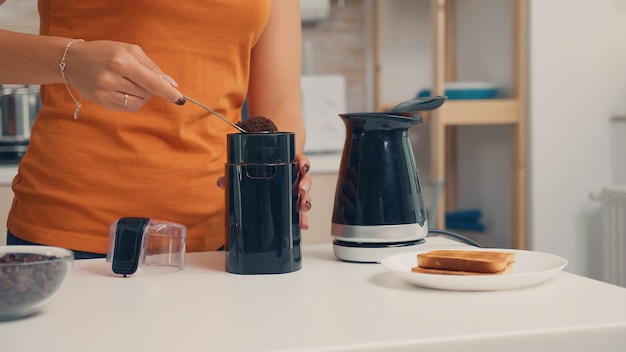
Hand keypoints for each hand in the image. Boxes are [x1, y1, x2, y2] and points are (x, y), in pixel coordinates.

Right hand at [64, 40, 183, 111]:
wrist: (73, 61)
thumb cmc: (106, 52)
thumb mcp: (129, 50)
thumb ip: (152, 67)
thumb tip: (170, 84)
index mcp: (122, 62)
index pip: (151, 82)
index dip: (168, 92)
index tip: (180, 100)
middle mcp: (113, 78)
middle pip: (147, 93)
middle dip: (150, 88)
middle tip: (137, 77)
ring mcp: (105, 92)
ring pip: (139, 102)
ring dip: (141, 95)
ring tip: (128, 82)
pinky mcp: (102, 102)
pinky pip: (128, 108)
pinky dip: (132, 101)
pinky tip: (123, 90)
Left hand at [216, 153, 311, 230]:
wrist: (265, 178)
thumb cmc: (261, 171)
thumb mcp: (249, 170)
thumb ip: (235, 174)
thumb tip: (221, 182)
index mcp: (287, 164)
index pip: (299, 160)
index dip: (303, 163)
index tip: (302, 167)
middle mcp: (294, 177)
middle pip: (305, 179)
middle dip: (305, 185)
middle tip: (300, 190)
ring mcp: (295, 191)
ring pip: (305, 195)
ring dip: (306, 202)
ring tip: (302, 208)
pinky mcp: (294, 204)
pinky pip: (301, 210)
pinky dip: (303, 218)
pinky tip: (302, 225)